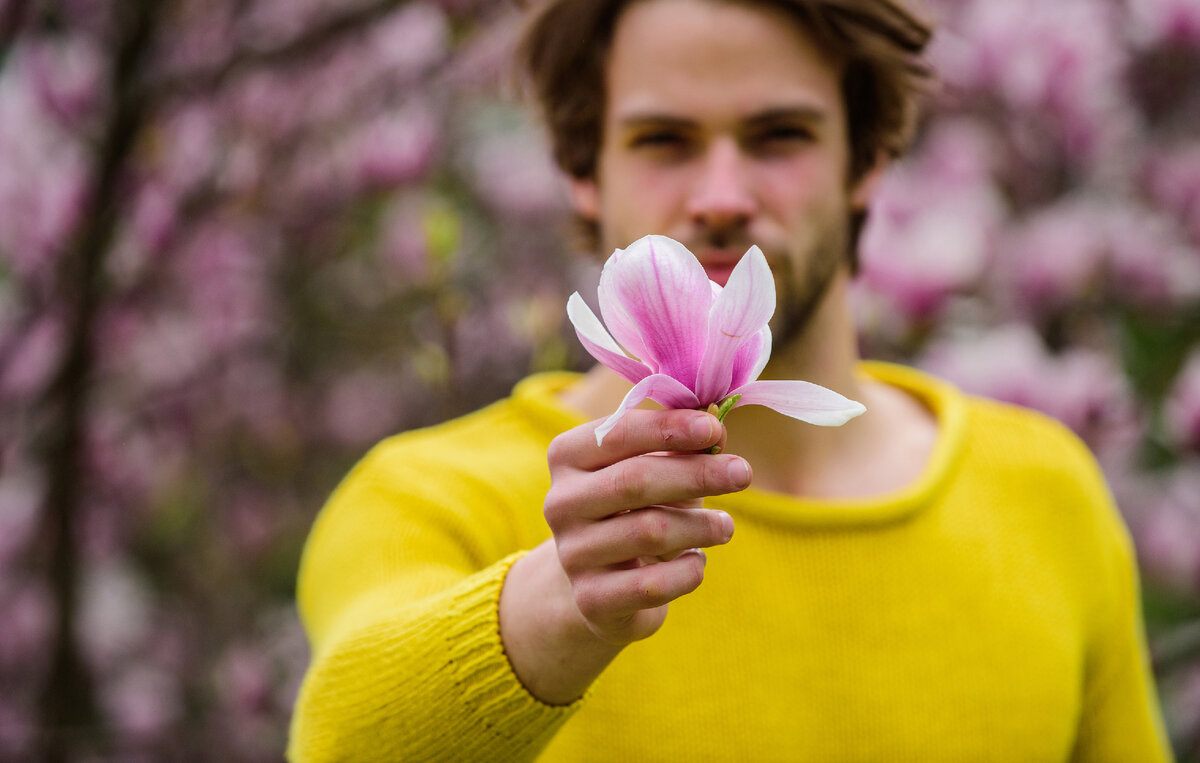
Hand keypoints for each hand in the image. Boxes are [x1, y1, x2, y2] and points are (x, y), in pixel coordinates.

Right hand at [544, 408, 748, 643]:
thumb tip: (718, 425)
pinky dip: (688, 571)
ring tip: (725, 526)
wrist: (602, 585)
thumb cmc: (637, 511)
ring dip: (700, 526)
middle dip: (696, 474)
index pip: (618, 432)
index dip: (669, 427)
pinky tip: (696, 562)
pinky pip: (653, 584)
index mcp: (568, 456)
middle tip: (742, 473)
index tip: (716, 428)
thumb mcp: (654, 470)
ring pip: (649, 532)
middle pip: (634, 480)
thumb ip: (680, 446)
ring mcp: (572, 553)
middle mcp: (560, 502)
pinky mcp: (591, 599)